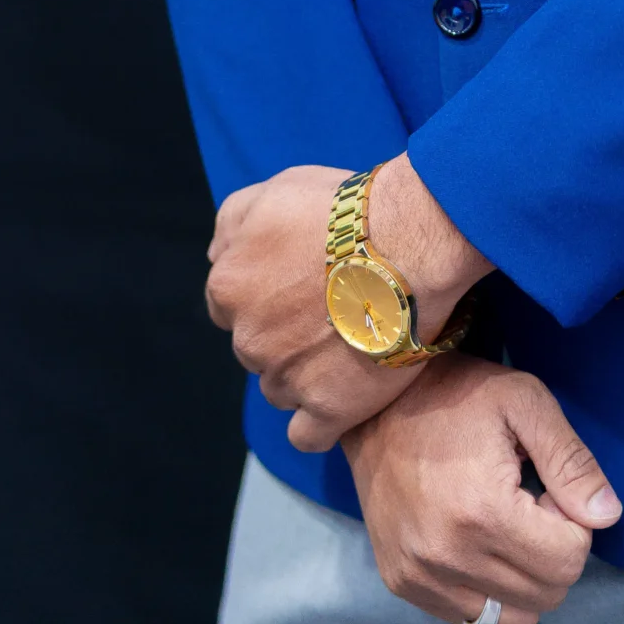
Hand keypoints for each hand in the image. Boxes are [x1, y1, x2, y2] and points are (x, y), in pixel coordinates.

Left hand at [205, 159, 490, 452]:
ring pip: (280, 388)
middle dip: (282, 332)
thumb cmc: (345, 210)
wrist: (407, 245)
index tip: (299, 283)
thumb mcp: (276, 189)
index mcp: (229, 286)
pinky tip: (341, 398)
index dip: (265, 291)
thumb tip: (216, 254)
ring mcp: (284, 379)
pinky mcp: (325, 410)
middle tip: (330, 308)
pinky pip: (307, 434)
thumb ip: (232, 222)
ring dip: (303, 373)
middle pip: (256, 346)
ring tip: (348, 344)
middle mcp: (247, 338)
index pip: (229, 303)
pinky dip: (319, 419)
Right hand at [345, 353, 620, 622]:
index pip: (567, 561)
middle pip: (544, 595)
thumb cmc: (458, 393)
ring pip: (510, 615)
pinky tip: (475, 538)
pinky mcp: (402, 583)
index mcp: (483, 512)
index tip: (546, 489)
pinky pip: (469, 614)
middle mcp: (448, 557)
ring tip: (502, 522)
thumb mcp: (525, 401)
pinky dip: (486, 587)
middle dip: (552, 551)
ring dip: (521, 575)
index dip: (571, 523)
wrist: (376, 400)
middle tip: (528, 503)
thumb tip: (607, 515)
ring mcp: (421, 576)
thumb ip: (571, 461)